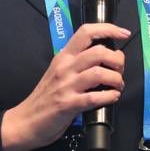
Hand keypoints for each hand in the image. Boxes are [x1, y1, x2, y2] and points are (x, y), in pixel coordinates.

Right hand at [1, 22, 129, 150]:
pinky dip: (110, 96)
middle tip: (119, 71)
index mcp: (63, 57)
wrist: (25, 121)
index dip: (108, 29)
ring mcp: (66, 86)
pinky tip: (112, 97)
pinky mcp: (68, 104)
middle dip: (117, 61)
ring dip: (116, 80)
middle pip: (99, 51)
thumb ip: (78, 64)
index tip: (124, 33)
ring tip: (117, 86)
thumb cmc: (44, 98)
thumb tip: (106, 57)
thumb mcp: (58, 73)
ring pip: (100, 73)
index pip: (86, 32)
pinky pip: (95, 97)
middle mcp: (64, 67)